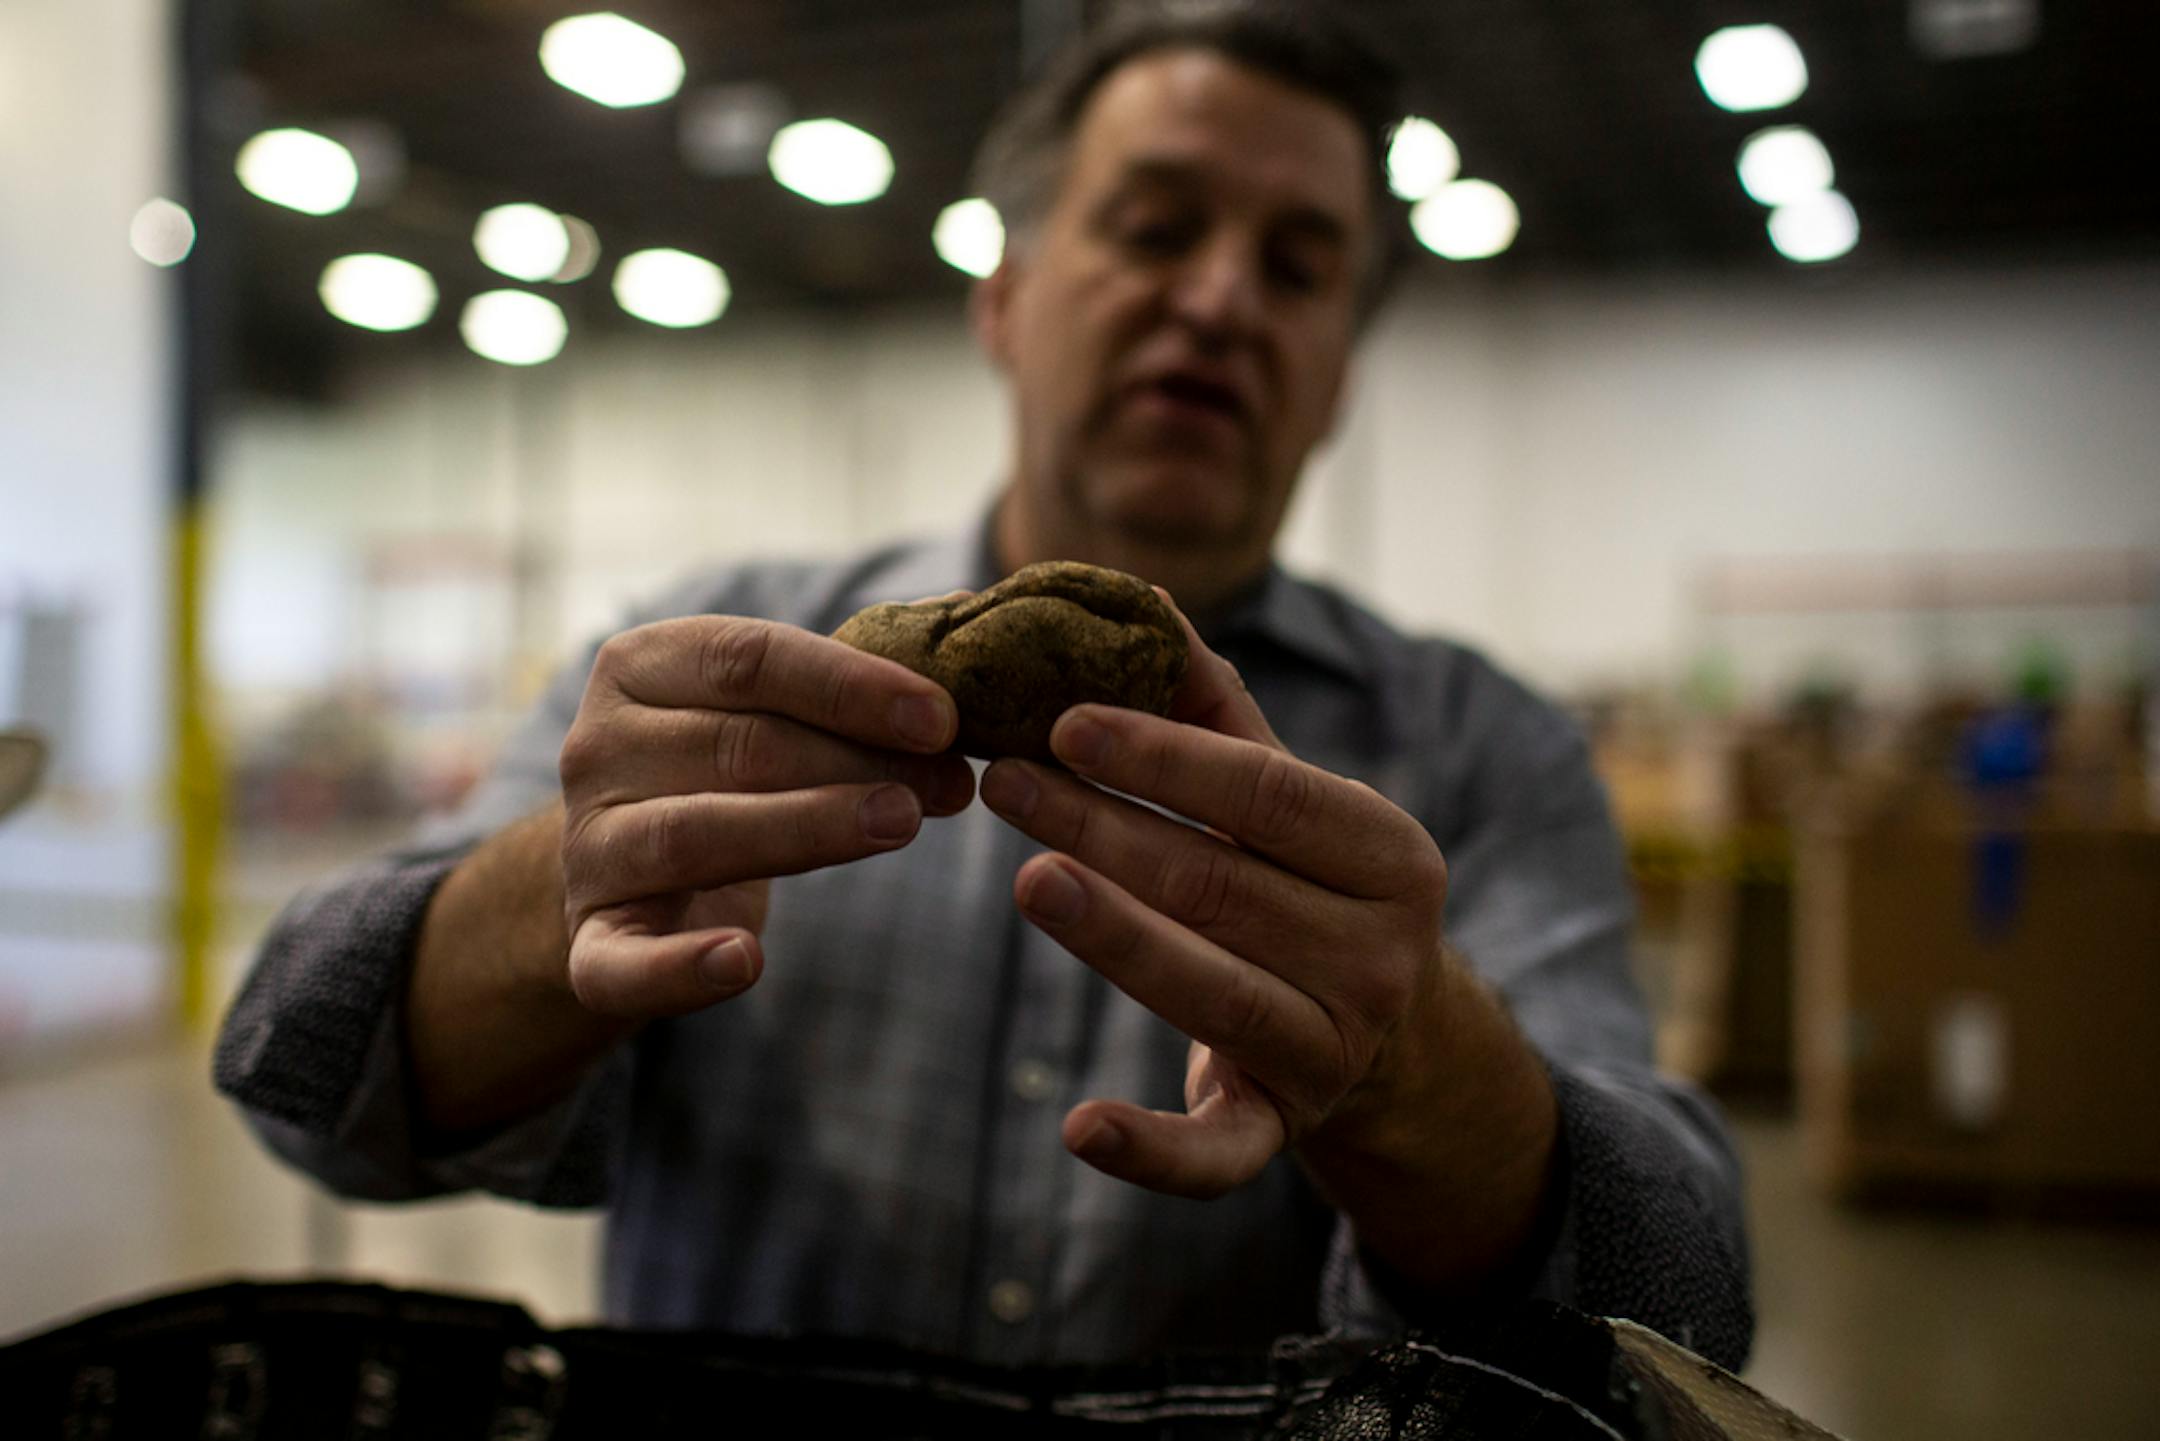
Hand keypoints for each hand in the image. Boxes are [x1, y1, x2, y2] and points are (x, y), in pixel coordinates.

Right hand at [558, 614, 974, 1018]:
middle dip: (855, 762)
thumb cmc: (724, 772)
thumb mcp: (765, 711)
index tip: (940, 716)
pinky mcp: (590, 942)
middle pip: (736, 747)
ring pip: (693, 835)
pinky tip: (745, 962)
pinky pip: (622, 961)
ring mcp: (588, 847)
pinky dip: (679, 968)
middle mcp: (597, 748)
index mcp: (638, 667)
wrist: (630, 871)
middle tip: (950, 782)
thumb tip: (964, 632)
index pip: (747, 658)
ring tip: (901, 825)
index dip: (850, 686)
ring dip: (805, 829)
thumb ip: (845, 683)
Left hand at [977, 604, 1452, 1198]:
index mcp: (1391, 855)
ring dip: (1113, 937)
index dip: (1165, 758)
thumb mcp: (1288, 800)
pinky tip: (1078, 1126)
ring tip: (1025, 878)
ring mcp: (1335, 1051)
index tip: (1063, 719)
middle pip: (1221, 885)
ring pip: (1210, 994)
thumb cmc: (1309, 879)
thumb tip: (1137, 599)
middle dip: (1105, 829)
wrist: (1393, 1034)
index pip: (1269, 794)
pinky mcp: (1284, 1129)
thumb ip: (1216, 711)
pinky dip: (1150, 1151)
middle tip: (1001, 778)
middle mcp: (1380, 958)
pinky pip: (1219, 1154)